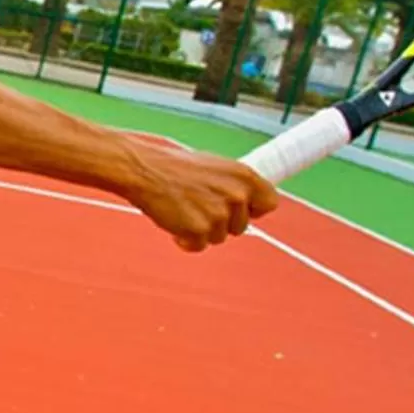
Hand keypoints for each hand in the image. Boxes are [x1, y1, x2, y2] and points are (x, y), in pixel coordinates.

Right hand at [123, 142, 279, 251]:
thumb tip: (245, 200)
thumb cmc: (174, 167)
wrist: (144, 171)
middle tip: (199, 206)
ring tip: (183, 210)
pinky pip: (198, 246)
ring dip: (202, 230)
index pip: (270, 203)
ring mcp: (219, 215)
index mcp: (244, 175)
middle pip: (240, 226)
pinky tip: (175, 222)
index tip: (243, 211)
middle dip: (221, 222)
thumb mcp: (214, 166)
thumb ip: (234, 184)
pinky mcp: (199, 231)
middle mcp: (236, 195)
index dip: (254, 210)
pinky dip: (186, 240)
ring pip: (219, 237)